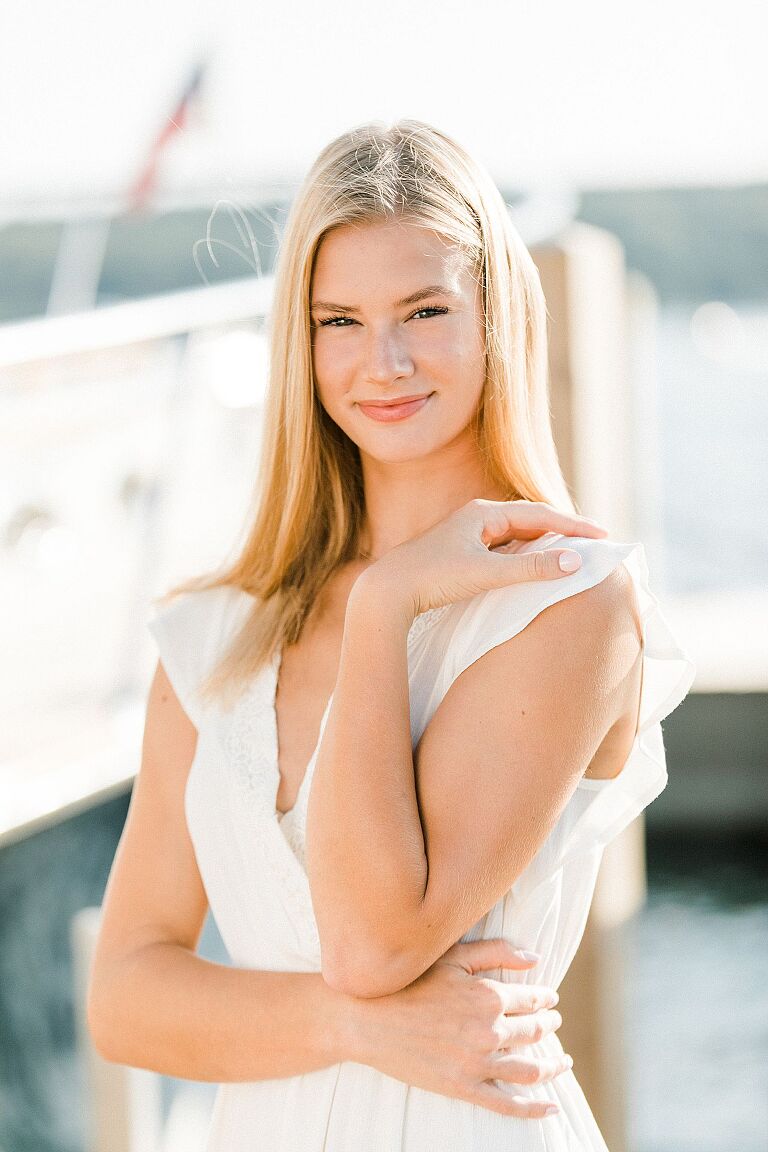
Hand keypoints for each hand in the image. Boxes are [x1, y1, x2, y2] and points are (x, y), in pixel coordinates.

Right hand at [342, 937, 568, 1118]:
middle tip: (552, 1023)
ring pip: (530, 1069)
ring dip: (552, 1066)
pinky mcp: (462, 1088)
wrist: (368, 1018)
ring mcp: (476, 1063)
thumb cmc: (409, 981)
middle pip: (534, 1032)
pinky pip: (507, 1104)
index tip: (550, 999)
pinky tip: (551, 1108)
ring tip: (561, 1061)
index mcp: (488, 996)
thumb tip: (536, 959)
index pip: (532, 1000)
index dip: (545, 999)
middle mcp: (488, 1031)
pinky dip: (534, 1109)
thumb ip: (496, 952)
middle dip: (548, 1026)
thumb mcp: (452, 956)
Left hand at [364, 499, 607, 617]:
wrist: (387, 591)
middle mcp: (475, 518)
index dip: (573, 525)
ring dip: (543, 543)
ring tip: (571, 553)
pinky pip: (503, 549)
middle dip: (562, 530)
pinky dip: (524, 555)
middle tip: (593, 541)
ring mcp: (466, 535)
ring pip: (515, 535)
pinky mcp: (459, 553)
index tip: (602, 535)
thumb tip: (575, 561)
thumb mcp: (487, 573)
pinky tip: (532, 567)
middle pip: (529, 520)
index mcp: (483, 513)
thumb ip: (531, 568)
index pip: (539, 514)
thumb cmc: (433, 578)